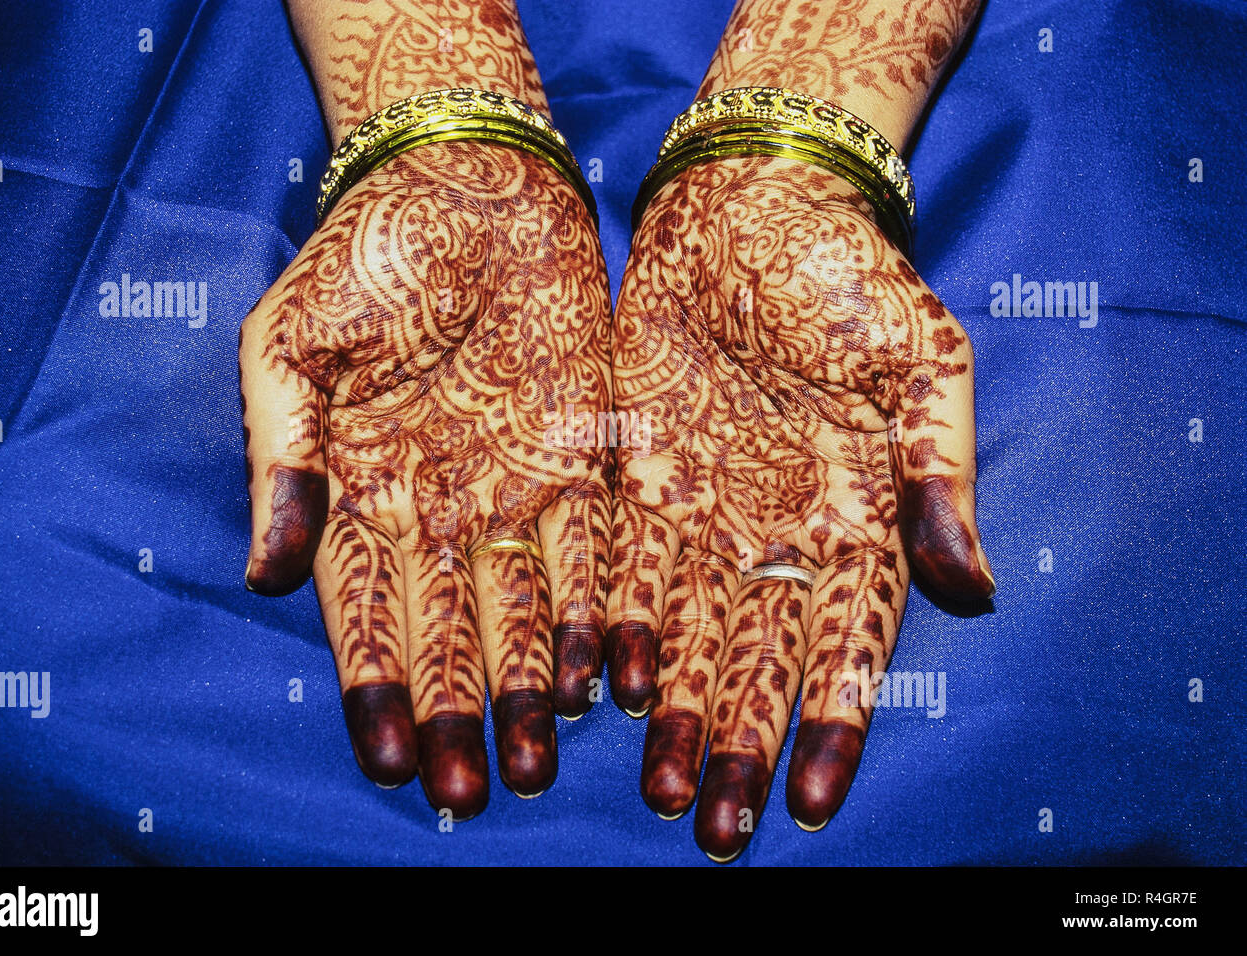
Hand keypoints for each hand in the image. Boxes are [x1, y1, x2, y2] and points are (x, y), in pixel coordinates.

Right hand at [240, 141, 610, 817]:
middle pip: (453, 631)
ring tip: (542, 761)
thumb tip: (268, 576)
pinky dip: (604, 609)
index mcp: (361, 492)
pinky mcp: (586, 452)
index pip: (367, 612)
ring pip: (528, 607)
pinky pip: (598, 546)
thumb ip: (283, 461)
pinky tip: (615, 675)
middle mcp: (441, 506)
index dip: (377, 688)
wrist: (463, 178)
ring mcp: (516, 485)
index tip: (394, 761)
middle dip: (464, 712)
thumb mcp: (290, 349)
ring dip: (536, 685)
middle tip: (477, 793)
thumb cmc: (359, 254)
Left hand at [607, 156, 993, 860]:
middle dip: (741, 743)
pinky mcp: (641, 479)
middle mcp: (780, 531)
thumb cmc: (850, 275)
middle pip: (760, 658)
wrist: (750, 204)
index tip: (808, 799)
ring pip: (690, 630)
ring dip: (676, 710)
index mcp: (861, 516)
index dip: (829, 722)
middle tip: (716, 828)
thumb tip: (974, 592)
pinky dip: (620, 628)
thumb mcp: (921, 363)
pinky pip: (627, 569)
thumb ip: (939, 476)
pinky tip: (607, 688)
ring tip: (661, 786)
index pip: (848, 643)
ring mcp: (706, 510)